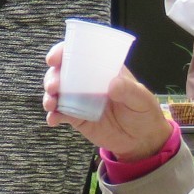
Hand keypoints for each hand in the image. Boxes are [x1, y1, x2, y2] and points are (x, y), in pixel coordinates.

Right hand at [42, 44, 171, 159]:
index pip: (79, 54)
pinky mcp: (75, 117)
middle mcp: (87, 82)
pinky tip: (53, 120)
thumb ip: (129, 90)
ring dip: (49, 96)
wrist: (141, 140)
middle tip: (53, 87)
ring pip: (56, 93)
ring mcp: (79, 100)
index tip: (54, 59)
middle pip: (62, 73)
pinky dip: (52, 116)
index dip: (63, 52)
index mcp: (102, 70)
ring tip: (51, 104)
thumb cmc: (143, 113)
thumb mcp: (142, 99)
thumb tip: (112, 84)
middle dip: (52, 77)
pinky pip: (59, 114)